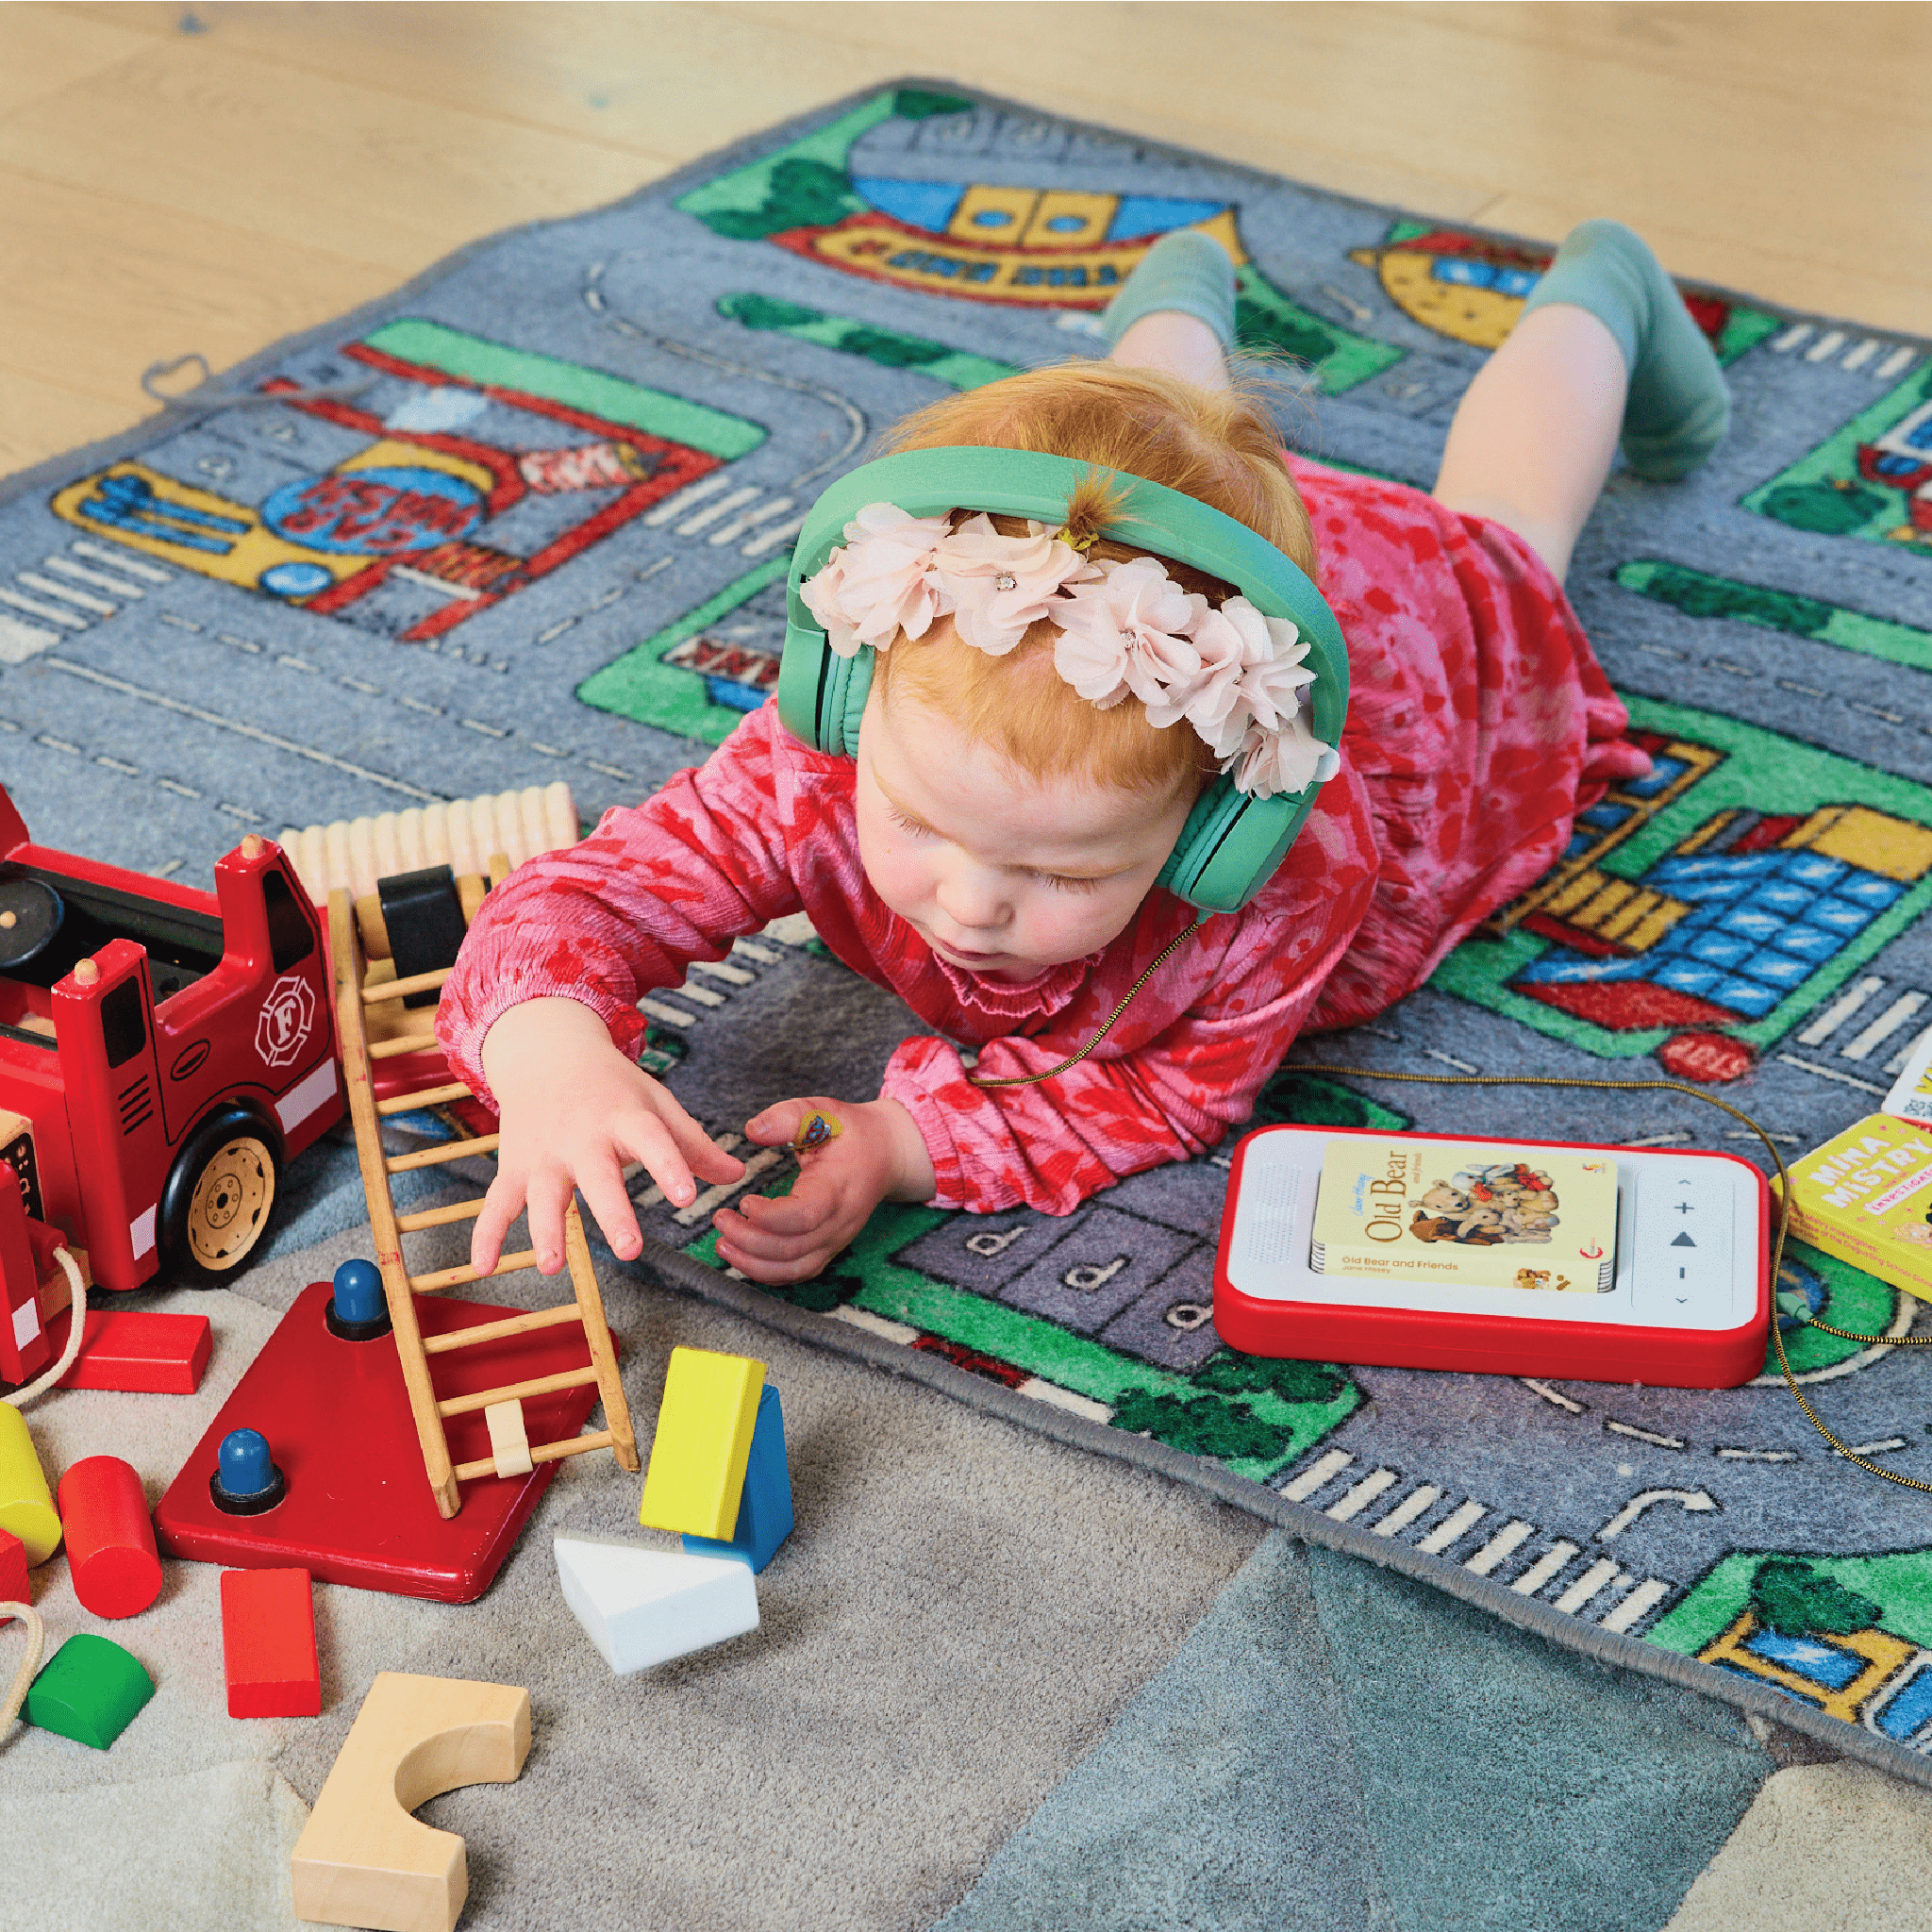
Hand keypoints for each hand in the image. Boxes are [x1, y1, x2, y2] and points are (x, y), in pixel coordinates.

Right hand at [472, 998, 743, 1276]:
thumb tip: (737, 1175)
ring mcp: (545, 1154)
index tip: (689, 1197)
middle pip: (598, 1176)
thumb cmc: (612, 1087)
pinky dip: (485, 1233)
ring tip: (551, 1267)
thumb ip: (692, 1144)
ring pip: (543, 1194)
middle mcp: (583, 1137)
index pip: (652, 1141)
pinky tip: (482, 1266)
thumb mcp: (656, 1104)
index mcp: (626, 1118)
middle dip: (612, 1212)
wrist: (546, 1054)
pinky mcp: (514, 1167)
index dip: (670, 1167)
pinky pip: (496, 1203)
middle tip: (630, 1249)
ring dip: (545, 1230)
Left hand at [711, 1096, 934, 1285]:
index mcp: (839, 1185)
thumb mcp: (822, 1111)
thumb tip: (752, 1130)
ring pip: (796, 1268)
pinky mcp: (830, 1247)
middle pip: (794, 1248)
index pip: (806, 1215)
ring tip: (723, 1243)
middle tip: (721, 1219)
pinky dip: (768, 1272)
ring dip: (754, 1263)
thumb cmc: (851, 1131)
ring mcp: (838, 1238)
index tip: (745, 1201)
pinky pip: (800, 1271)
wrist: (888, 1153)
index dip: (771, 1216)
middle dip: (750, 1240)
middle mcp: (841, 1220)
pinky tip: (742, 1256)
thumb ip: (787, 1117)